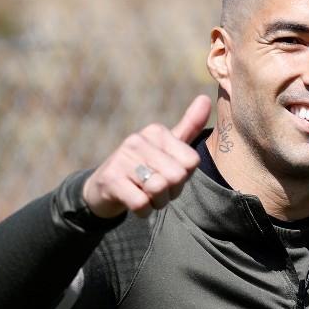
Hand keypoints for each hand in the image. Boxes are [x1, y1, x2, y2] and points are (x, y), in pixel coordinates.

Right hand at [81, 95, 211, 218]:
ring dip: (157, 202)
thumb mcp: (168, 147)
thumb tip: (205, 98)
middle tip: (155, 188)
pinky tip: (133, 203)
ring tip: (144, 194)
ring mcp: (122, 158)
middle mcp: (138, 140)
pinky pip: (141, 203)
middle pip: (177, 176)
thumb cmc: (144, 169)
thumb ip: (189, 126)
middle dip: (171, 192)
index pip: (191, 162)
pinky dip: (143, 211)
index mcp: (156, 132)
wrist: (103, 189)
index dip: (184, 177)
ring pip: (159, 189)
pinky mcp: (110, 180)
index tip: (168, 175)